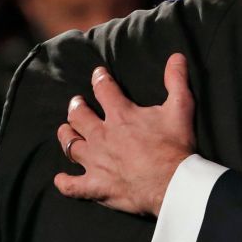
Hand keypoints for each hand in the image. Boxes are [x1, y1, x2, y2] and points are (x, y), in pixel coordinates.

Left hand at [54, 54, 195, 216]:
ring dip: (66, 136)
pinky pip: (72, 185)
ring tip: (66, 130)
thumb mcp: (181, 108)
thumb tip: (176, 56)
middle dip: (76, 107)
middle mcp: (102, 135)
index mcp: (120, 115)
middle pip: (79, 116)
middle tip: (77, 103)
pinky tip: (61, 179)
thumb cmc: (175, 146)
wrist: (172, 183)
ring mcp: (95, 161)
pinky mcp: (96, 185)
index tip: (98, 74)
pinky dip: (65, 182)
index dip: (100, 79)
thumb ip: (176, 80)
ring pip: (71, 145)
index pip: (104, 89)